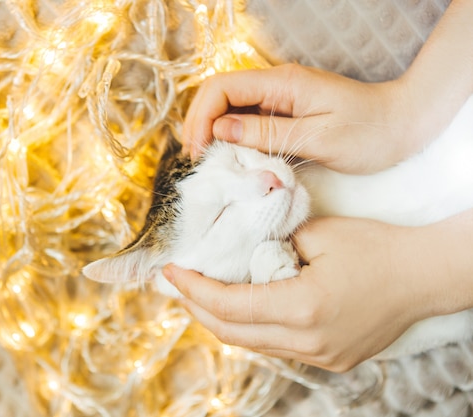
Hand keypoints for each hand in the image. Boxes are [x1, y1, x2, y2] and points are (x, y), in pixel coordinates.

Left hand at [162, 217, 429, 371]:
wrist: (424, 276)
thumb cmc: (376, 246)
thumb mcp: (317, 233)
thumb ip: (272, 244)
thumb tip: (242, 254)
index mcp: (304, 307)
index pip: (230, 306)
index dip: (194, 289)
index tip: (171, 271)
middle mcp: (309, 341)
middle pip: (233, 333)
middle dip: (198, 308)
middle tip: (178, 284)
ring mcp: (320, 356)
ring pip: (253, 345)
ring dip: (222, 320)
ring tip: (201, 294)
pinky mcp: (330, 359)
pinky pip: (276, 347)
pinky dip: (252, 328)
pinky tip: (242, 307)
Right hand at [182, 64, 429, 174]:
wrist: (403, 125)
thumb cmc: (368, 133)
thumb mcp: (316, 138)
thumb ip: (266, 134)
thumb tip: (219, 131)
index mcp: (282, 83)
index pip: (222, 88)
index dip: (201, 118)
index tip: (199, 151)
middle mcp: (276, 85)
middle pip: (219, 94)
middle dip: (200, 124)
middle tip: (198, 160)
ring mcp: (280, 98)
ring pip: (230, 108)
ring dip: (213, 132)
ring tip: (208, 161)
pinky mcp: (285, 112)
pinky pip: (248, 120)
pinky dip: (232, 137)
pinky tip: (230, 157)